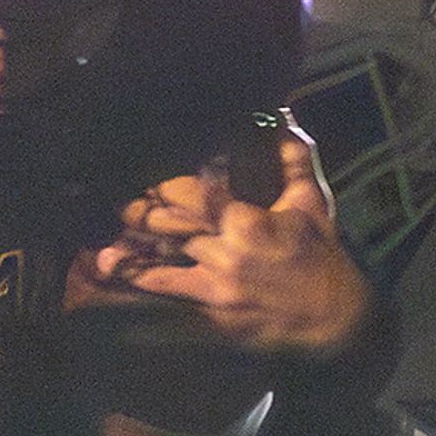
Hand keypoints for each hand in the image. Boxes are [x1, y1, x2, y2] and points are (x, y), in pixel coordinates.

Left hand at [79, 132, 373, 356]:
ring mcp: (216, 285)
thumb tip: (282, 113)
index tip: (148, 173)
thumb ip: (293, 156)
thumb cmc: (321, 256)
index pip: (197, 192)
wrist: (334, 321)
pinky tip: (111, 275)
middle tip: (117, 197)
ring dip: (130, 246)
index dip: (168, 183)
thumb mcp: (311, 202)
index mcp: (248, 221)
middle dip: (142, 209)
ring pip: (161, 259)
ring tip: (101, 239)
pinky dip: (138, 284)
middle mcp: (226, 252)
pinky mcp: (212, 313)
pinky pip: (168, 295)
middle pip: (170, 224)